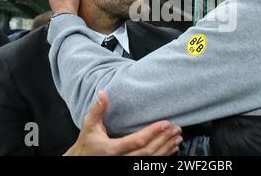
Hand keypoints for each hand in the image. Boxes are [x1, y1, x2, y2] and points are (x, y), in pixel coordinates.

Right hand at [64, 91, 182, 155]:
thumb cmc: (87, 142)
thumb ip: (98, 110)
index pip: (137, 140)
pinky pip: (149, 163)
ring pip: (150, 159)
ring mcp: (127, 165)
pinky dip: (163, 156)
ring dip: (166, 148)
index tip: (165, 123)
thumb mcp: (89, 125)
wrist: (83, 160)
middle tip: (176, 128)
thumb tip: (103, 93)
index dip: (153, 132)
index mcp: (112, 149)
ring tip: (177, 137)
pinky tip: (171, 149)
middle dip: (164, 139)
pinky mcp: (130, 166)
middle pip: (148, 151)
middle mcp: (121, 159)